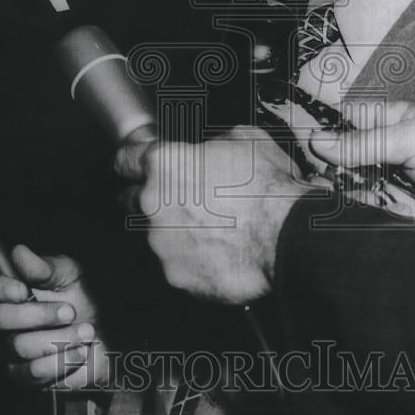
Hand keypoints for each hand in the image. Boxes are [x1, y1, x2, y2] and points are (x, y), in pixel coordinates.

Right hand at [0, 243, 111, 389]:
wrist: (110, 332)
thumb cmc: (84, 297)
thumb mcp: (70, 274)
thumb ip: (44, 266)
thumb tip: (18, 253)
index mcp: (8, 287)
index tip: (23, 289)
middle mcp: (3, 319)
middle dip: (38, 314)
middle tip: (70, 311)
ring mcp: (11, 349)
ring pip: (18, 346)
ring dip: (60, 338)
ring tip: (87, 330)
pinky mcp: (27, 376)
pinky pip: (33, 372)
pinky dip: (63, 360)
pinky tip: (82, 350)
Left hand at [115, 127, 310, 303]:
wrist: (289, 237)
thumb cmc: (269, 188)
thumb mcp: (243, 139)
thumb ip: (209, 143)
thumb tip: (206, 150)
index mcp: (164, 163)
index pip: (125, 159)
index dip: (132, 161)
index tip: (134, 166)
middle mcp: (152, 203)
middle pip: (129, 200)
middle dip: (148, 199)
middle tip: (178, 200)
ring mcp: (161, 243)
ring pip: (154, 237)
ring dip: (173, 233)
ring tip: (211, 231)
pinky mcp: (175, 275)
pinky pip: (176, 266)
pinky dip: (191, 262)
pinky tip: (217, 254)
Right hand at [309, 101, 414, 237]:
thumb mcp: (409, 139)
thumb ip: (361, 143)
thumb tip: (316, 140)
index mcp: (396, 120)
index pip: (350, 118)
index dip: (326, 125)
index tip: (302, 135)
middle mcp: (391, 149)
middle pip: (345, 153)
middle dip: (331, 161)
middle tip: (319, 167)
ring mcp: (394, 179)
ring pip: (353, 181)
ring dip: (342, 185)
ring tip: (334, 188)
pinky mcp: (399, 210)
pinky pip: (368, 207)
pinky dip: (358, 207)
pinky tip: (351, 204)